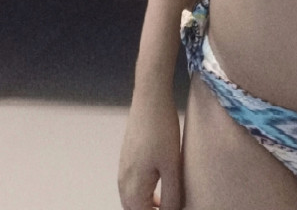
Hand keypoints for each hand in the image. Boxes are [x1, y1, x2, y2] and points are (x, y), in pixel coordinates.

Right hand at [118, 95, 183, 209]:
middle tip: (170, 206)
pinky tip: (160, 183)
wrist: (150, 97)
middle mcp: (123, 182)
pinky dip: (144, 191)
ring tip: (167, 201)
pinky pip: (132, 184)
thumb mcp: (172, 166)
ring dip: (147, 204)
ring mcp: (123, 168)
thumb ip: (171, 195)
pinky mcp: (127, 157)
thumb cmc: (161, 129)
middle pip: (134, 209)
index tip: (173, 208)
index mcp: (132, 189)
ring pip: (132, 198)